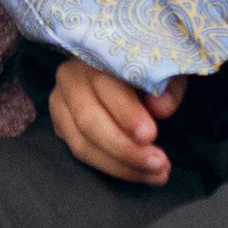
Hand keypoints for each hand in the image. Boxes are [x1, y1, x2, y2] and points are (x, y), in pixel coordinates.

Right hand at [49, 61, 187, 183]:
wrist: (121, 67)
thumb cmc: (146, 65)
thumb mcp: (165, 67)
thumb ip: (167, 85)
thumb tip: (160, 108)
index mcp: (95, 54)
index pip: (106, 87)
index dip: (127, 113)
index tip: (150, 135)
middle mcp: (70, 77)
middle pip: (89, 121)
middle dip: (125, 149)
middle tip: (158, 163)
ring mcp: (60, 102)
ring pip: (82, 144)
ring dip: (121, 165)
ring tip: (156, 173)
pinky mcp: (61, 124)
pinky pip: (81, 153)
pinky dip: (111, 167)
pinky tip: (139, 172)